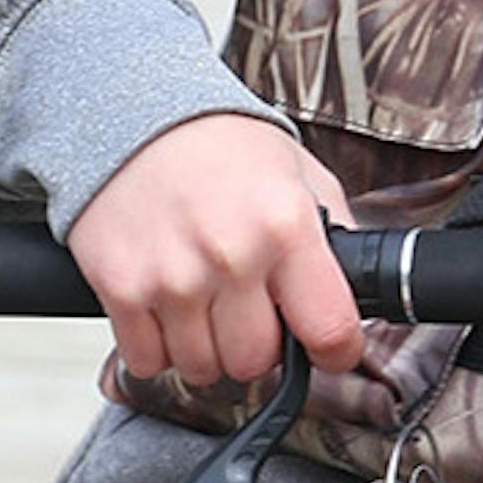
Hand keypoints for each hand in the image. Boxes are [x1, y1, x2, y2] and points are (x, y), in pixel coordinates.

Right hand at [67, 113, 361, 389]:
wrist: (135, 113)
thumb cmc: (221, 143)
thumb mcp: (300, 173)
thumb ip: (335, 235)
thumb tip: (359, 293)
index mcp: (286, 224)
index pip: (330, 330)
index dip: (335, 349)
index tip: (328, 347)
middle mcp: (232, 255)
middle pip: (256, 362)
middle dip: (258, 342)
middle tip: (249, 306)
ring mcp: (174, 277)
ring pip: (203, 369)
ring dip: (206, 346)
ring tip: (205, 297)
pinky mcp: (123, 289)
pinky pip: (148, 362)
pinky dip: (158, 345)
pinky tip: (167, 304)